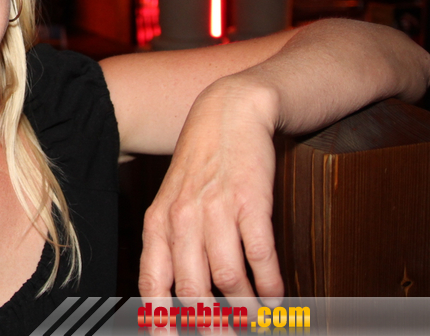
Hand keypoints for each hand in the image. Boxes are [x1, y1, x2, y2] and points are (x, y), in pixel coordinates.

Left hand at [137, 77, 284, 302]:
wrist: (228, 114)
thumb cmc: (199, 166)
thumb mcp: (172, 202)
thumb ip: (170, 245)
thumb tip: (175, 296)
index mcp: (158, 223)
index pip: (153, 283)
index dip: (162, 321)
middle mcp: (182, 220)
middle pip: (192, 291)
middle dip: (210, 325)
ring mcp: (216, 211)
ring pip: (227, 279)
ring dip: (245, 309)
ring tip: (255, 321)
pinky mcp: (251, 202)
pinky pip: (259, 255)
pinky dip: (269, 284)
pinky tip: (276, 297)